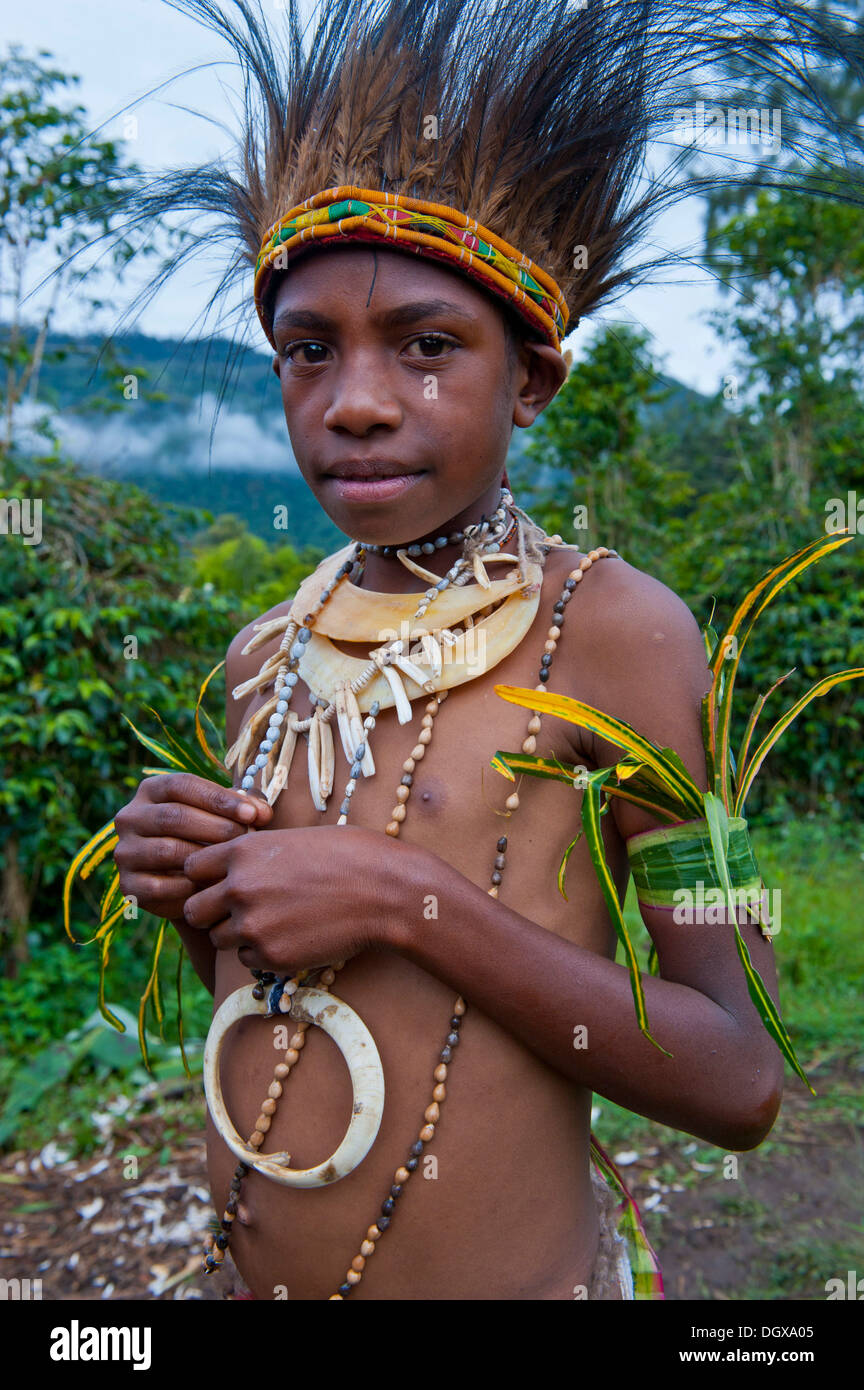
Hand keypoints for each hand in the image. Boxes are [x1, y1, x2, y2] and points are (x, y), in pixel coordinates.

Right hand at [112, 773, 272, 922]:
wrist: (189, 887)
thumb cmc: (210, 840)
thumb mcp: (224, 817)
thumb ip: (243, 808)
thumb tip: (261, 813)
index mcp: (151, 790)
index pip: (182, 785)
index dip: (219, 798)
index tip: (252, 814)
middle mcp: (130, 817)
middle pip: (174, 816)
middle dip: (217, 827)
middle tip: (247, 839)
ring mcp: (125, 852)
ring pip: (168, 850)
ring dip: (205, 857)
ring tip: (233, 862)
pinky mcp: (128, 884)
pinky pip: (161, 885)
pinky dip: (190, 887)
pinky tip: (213, 885)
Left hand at [182, 824, 407, 974]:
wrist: (385, 891)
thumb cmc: (347, 856)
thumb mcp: (292, 839)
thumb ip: (254, 854)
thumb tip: (230, 866)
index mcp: (241, 852)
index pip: (191, 868)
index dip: (206, 876)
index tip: (223, 881)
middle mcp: (238, 888)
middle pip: (194, 909)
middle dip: (212, 912)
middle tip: (241, 910)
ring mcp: (252, 925)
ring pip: (219, 938)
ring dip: (238, 934)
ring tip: (274, 922)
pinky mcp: (271, 955)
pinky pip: (247, 959)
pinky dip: (262, 952)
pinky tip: (291, 937)